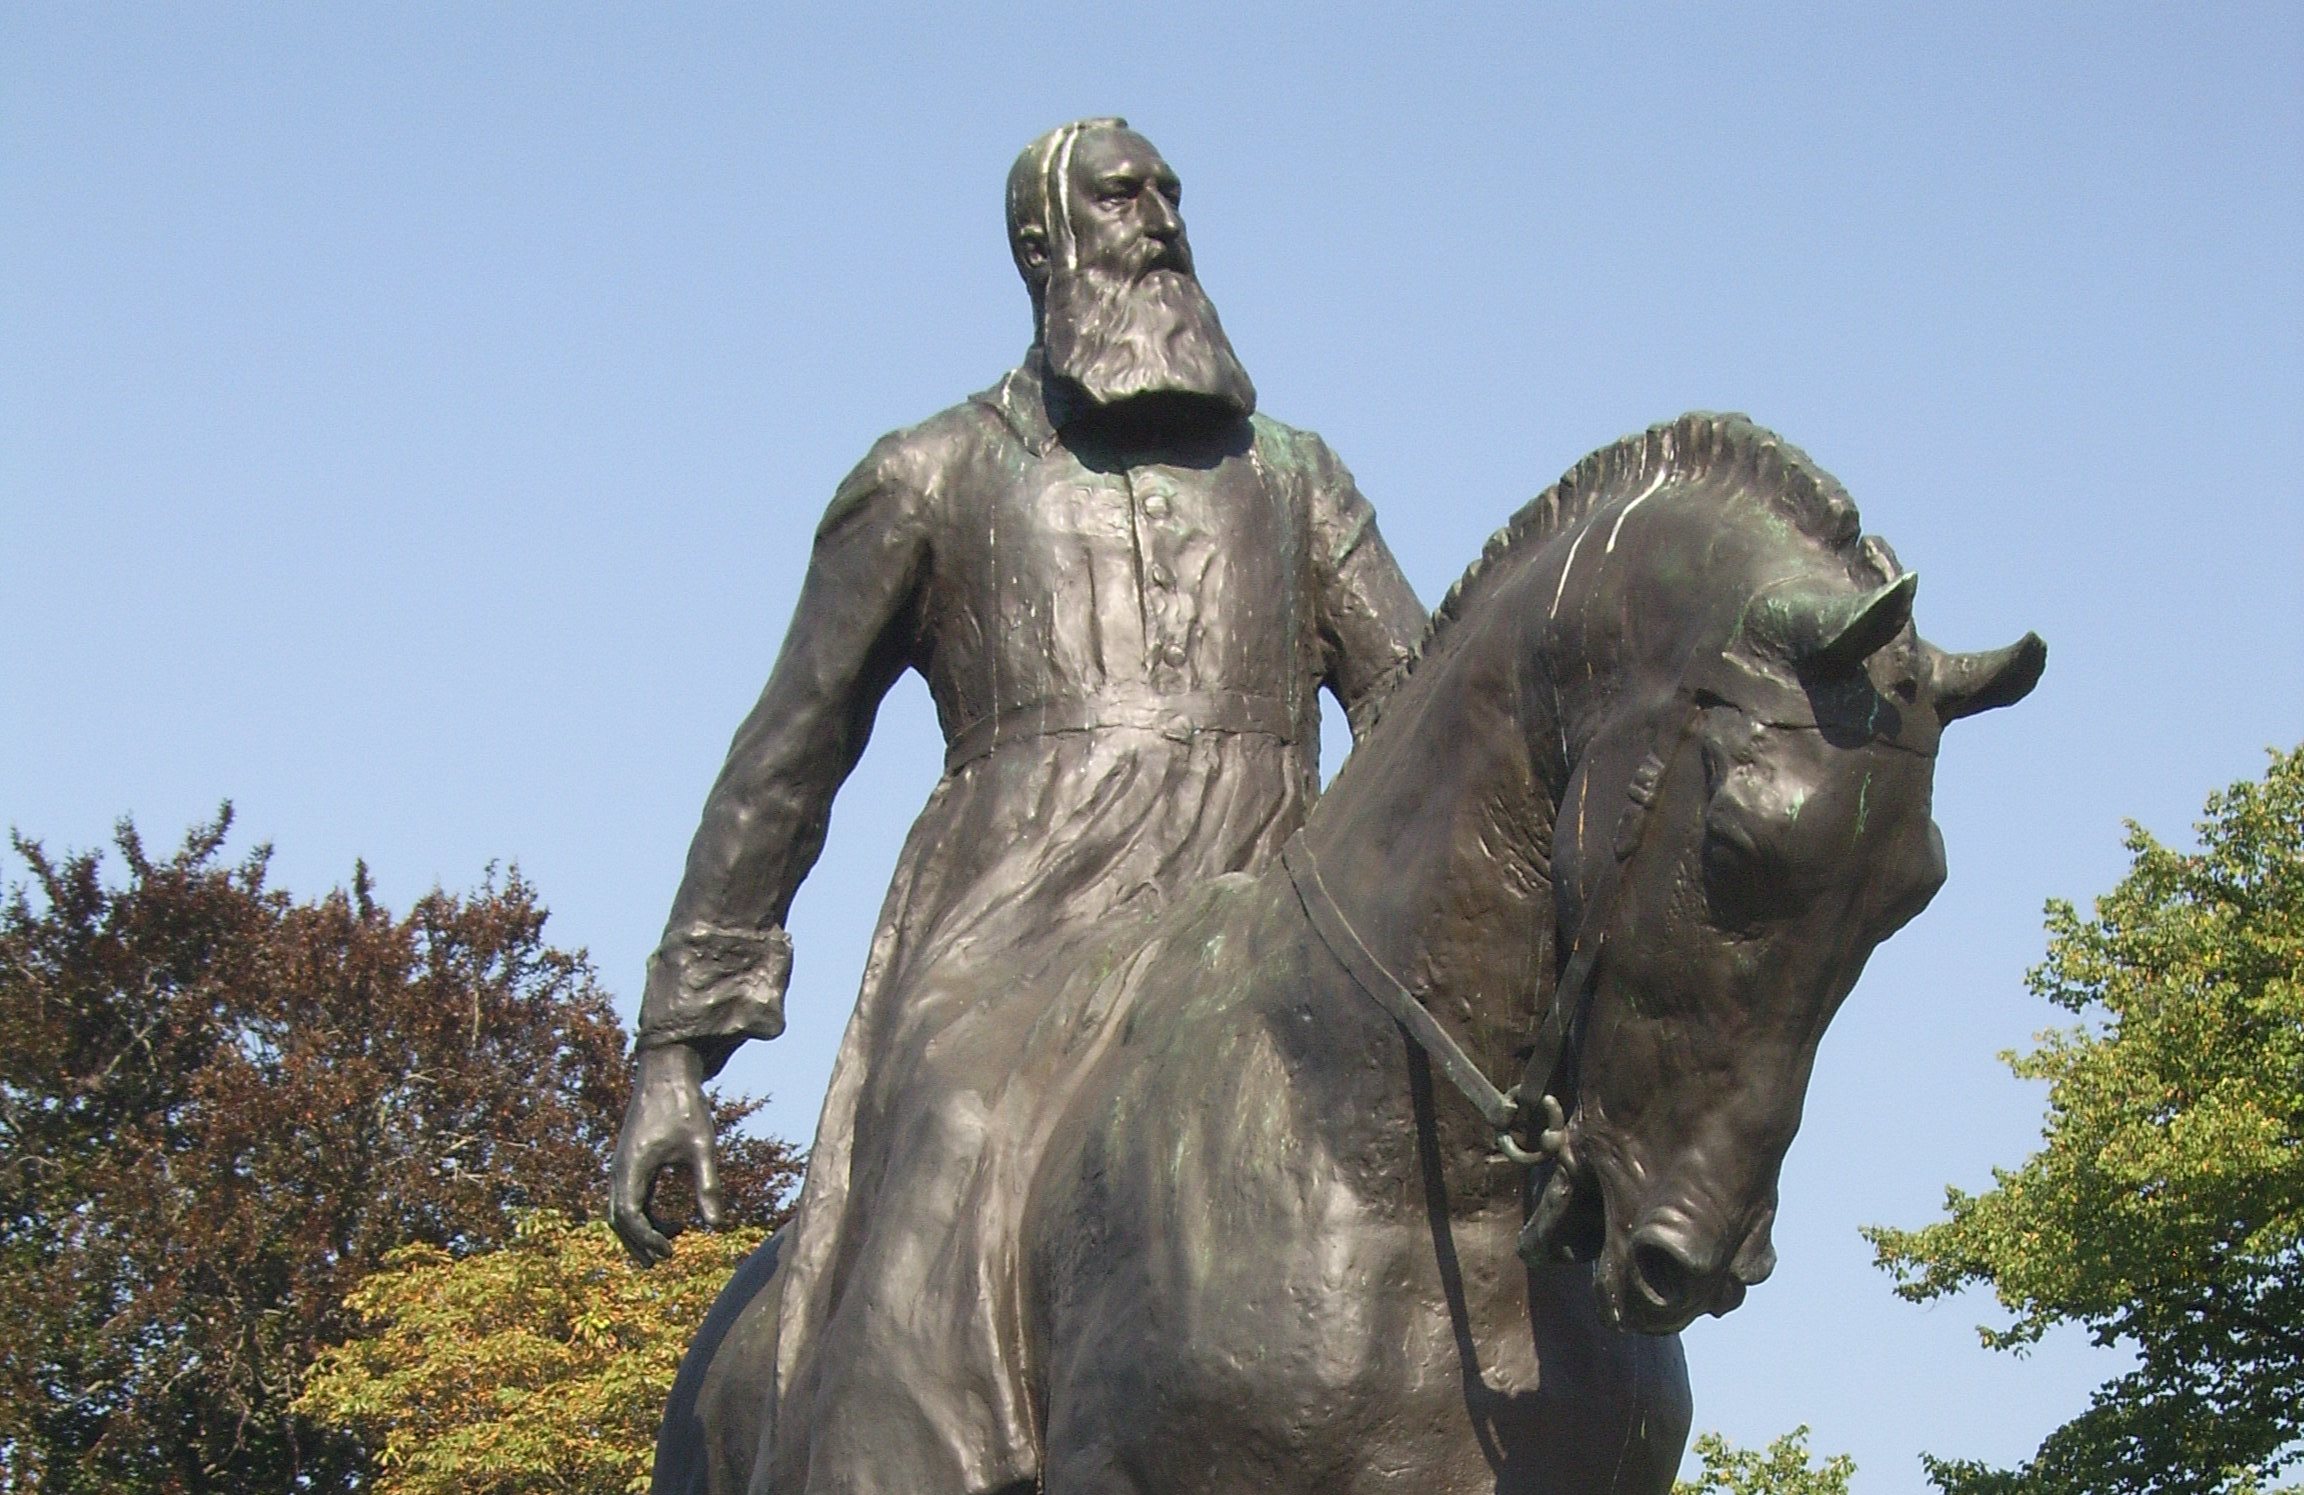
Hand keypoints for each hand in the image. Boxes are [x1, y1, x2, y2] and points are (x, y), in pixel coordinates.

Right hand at [609, 1041, 721, 1265]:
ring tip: (669, 1246)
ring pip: (621, 1209)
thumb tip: (716, 1226)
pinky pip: (629, 1197)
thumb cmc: (685, 1106)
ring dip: (640, 1231)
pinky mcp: (630, 1160)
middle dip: (638, 1243)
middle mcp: (619, 1169)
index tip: (671, 1252)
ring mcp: (622, 1164)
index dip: (647, 1239)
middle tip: (663, 1260)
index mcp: (631, 1168)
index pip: (629, 1216)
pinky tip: (672, 1221)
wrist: (667, 1071)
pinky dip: (645, 1215)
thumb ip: (707, 1185)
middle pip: (617, 1219)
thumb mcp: (701, 1146)